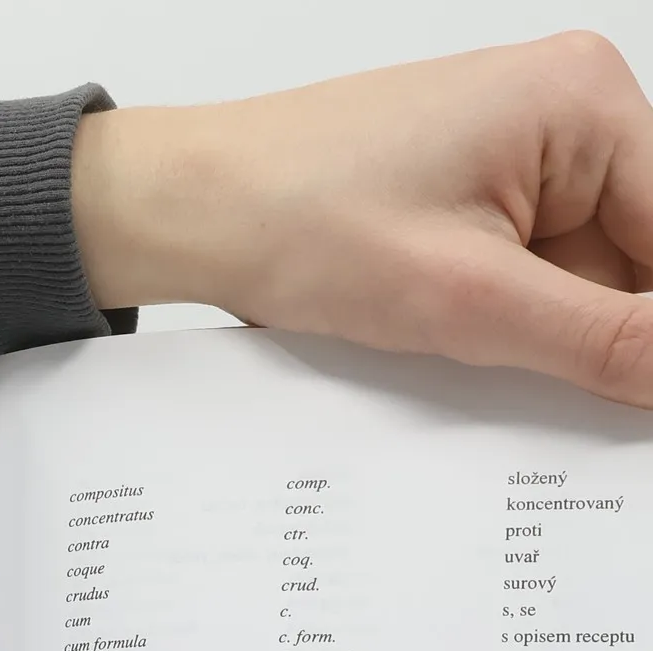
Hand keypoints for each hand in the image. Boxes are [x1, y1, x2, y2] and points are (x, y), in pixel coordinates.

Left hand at [72, 33, 652, 404]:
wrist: (188, 210)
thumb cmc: (298, 220)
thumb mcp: (468, 301)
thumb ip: (600, 339)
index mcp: (587, 104)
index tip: (636, 401)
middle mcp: (565, 116)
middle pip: (636, 261)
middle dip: (600, 338)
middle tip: (548, 400)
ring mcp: (517, 159)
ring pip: (581, 281)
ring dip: (543, 340)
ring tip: (467, 358)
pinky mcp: (471, 201)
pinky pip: (526, 278)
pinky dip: (505, 328)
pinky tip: (453, 347)